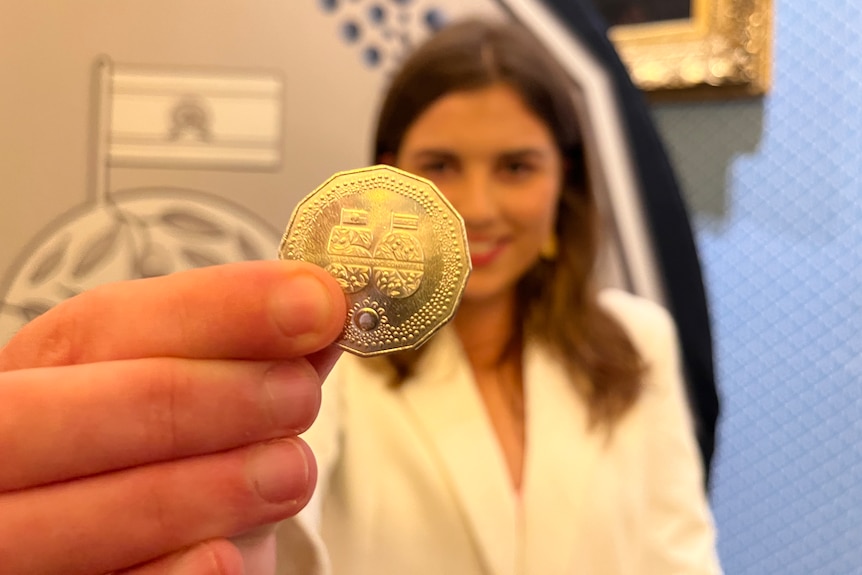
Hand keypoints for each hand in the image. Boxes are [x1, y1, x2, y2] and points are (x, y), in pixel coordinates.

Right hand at [0, 261, 345, 574]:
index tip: (314, 304)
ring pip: (60, 522)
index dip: (215, 310)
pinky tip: (226, 557)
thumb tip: (324, 307)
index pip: (100, 324)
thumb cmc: (167, 460)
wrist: (140, 550)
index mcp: (33, 375)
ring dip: (193, 491)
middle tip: (297, 395)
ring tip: (289, 472)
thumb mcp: (202, 398)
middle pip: (52, 417)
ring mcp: (6, 541)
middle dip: (191, 399)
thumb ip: (249, 355)